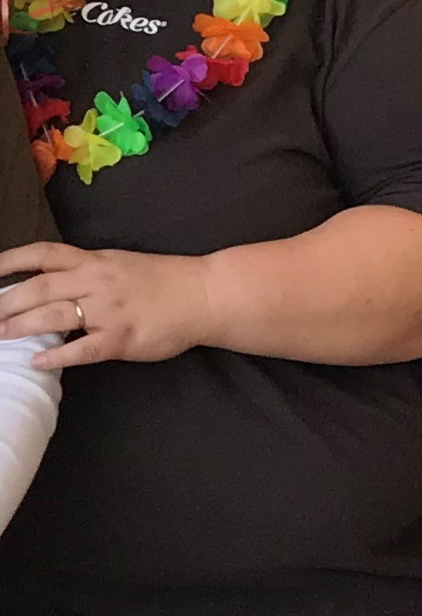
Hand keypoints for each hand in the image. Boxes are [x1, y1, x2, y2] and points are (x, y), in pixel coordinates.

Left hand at [0, 241, 211, 367]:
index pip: (43, 254)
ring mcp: (109, 311)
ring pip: (53, 316)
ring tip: (0, 336)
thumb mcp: (120, 265)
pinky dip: (56, 356)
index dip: (10, 261)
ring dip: (21, 326)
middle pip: (39, 288)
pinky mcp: (121, 338)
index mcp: (95, 261)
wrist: (206, 295)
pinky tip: (39, 361)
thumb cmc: (164, 280)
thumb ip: (86, 274)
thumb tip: (49, 287)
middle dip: (6, 303)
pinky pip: (81, 349)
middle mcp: (97, 282)